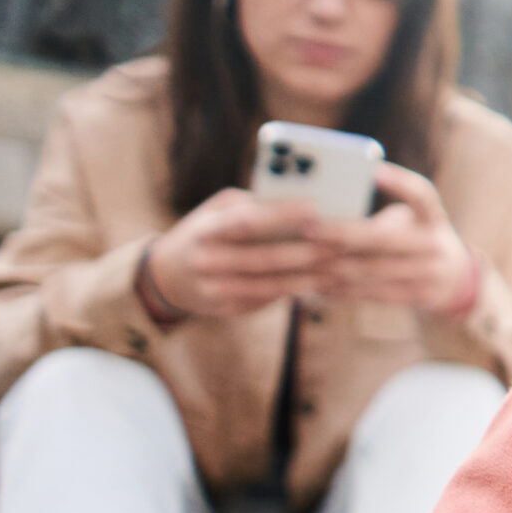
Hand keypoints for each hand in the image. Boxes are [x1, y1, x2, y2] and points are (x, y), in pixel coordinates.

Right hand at [145, 188, 327, 317]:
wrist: (168, 277)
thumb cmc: (207, 232)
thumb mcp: (217, 211)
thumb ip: (251, 205)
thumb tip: (296, 202)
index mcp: (206, 230)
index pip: (246, 221)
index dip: (280, 215)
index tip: (316, 207)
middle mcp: (207, 262)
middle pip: (264, 258)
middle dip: (306, 250)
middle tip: (342, 241)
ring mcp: (216, 290)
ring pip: (270, 284)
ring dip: (309, 276)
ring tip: (340, 265)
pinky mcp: (228, 309)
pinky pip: (269, 299)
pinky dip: (297, 290)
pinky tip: (323, 282)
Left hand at [316, 164, 474, 314]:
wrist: (453, 280)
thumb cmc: (415, 238)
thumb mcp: (412, 221)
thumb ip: (381, 216)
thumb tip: (325, 209)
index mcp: (433, 218)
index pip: (421, 195)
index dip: (398, 182)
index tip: (372, 169)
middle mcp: (434, 245)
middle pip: (383, 238)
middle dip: (341, 233)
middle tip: (308, 228)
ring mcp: (427, 274)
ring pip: (370, 269)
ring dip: (332, 264)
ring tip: (301, 257)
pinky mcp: (414, 296)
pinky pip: (370, 293)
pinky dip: (340, 288)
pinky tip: (316, 283)